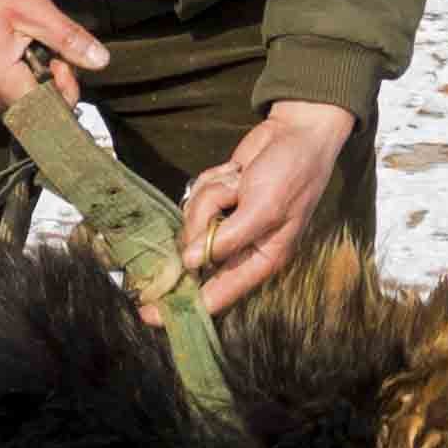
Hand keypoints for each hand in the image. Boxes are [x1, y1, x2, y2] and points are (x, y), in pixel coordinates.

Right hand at [0, 0, 111, 118]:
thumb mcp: (33, 9)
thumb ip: (68, 39)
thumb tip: (101, 61)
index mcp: (1, 80)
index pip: (50, 109)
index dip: (66, 87)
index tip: (61, 58)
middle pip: (41, 110)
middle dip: (54, 84)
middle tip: (46, 49)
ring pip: (30, 107)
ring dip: (40, 83)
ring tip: (29, 50)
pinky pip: (14, 101)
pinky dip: (25, 84)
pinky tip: (19, 58)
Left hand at [176, 99, 357, 312]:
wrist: (297, 132)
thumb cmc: (292, 175)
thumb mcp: (264, 208)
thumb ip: (229, 238)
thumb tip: (190, 261)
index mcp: (260, 259)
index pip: (218, 293)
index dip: (185, 304)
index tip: (150, 315)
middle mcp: (241, 246)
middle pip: (195, 253)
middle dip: (204, 222)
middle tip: (231, 196)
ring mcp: (227, 222)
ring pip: (192, 219)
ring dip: (212, 194)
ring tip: (240, 180)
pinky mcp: (218, 200)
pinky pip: (196, 196)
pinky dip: (212, 180)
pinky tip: (235, 172)